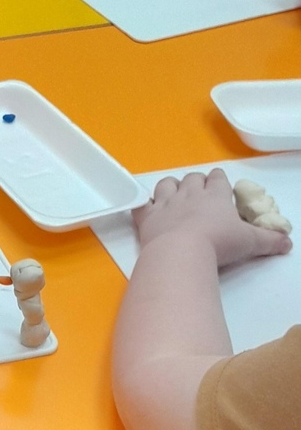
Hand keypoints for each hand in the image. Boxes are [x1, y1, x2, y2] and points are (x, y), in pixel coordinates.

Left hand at [133, 169, 291, 268]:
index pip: (218, 179)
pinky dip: (144, 205)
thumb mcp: (250, 243)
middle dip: (196, 181)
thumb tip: (287, 242)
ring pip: (167, 184)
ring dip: (171, 187)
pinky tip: (146, 208)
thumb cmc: (219, 244)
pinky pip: (142, 204)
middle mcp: (189, 194)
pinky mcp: (147, 215)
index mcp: (215, 196)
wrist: (181, 251)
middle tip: (199, 191)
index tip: (220, 182)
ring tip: (175, 194)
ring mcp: (165, 202)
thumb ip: (269, 241)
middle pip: (192, 178)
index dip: (219, 179)